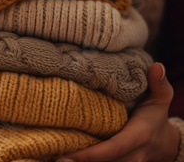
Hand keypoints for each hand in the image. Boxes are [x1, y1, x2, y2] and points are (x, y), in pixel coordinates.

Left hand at [57, 62, 180, 161]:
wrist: (165, 143)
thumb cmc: (155, 116)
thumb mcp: (160, 99)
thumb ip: (158, 84)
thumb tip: (156, 66)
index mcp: (138, 136)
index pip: (112, 148)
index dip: (90, 154)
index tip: (67, 155)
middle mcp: (132, 155)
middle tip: (54, 158)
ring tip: (54, 158)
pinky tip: (64, 158)